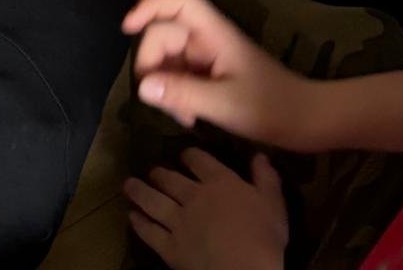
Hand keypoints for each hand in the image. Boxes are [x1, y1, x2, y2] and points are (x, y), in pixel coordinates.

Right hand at [125, 0, 319, 147]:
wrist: (307, 122)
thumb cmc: (271, 107)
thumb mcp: (224, 105)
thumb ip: (182, 93)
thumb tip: (142, 86)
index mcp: (214, 33)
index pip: (178, 1)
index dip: (149, 5)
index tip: (127, 28)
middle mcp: (208, 38)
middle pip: (164, 33)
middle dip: (154, 65)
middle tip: (161, 101)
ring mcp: (209, 56)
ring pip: (169, 58)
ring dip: (166, 85)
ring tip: (182, 117)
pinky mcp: (211, 74)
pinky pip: (180, 75)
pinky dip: (177, 95)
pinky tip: (189, 118)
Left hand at [125, 151, 287, 269]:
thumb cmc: (264, 237)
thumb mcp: (273, 203)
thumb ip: (266, 177)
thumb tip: (259, 154)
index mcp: (219, 182)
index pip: (198, 160)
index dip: (188, 155)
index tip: (183, 154)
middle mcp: (193, 196)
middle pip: (170, 179)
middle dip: (159, 172)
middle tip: (152, 170)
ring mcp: (178, 221)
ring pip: (153, 201)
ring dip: (139, 191)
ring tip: (129, 185)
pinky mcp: (169, 247)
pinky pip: (149, 231)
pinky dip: (139, 223)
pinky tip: (131, 216)